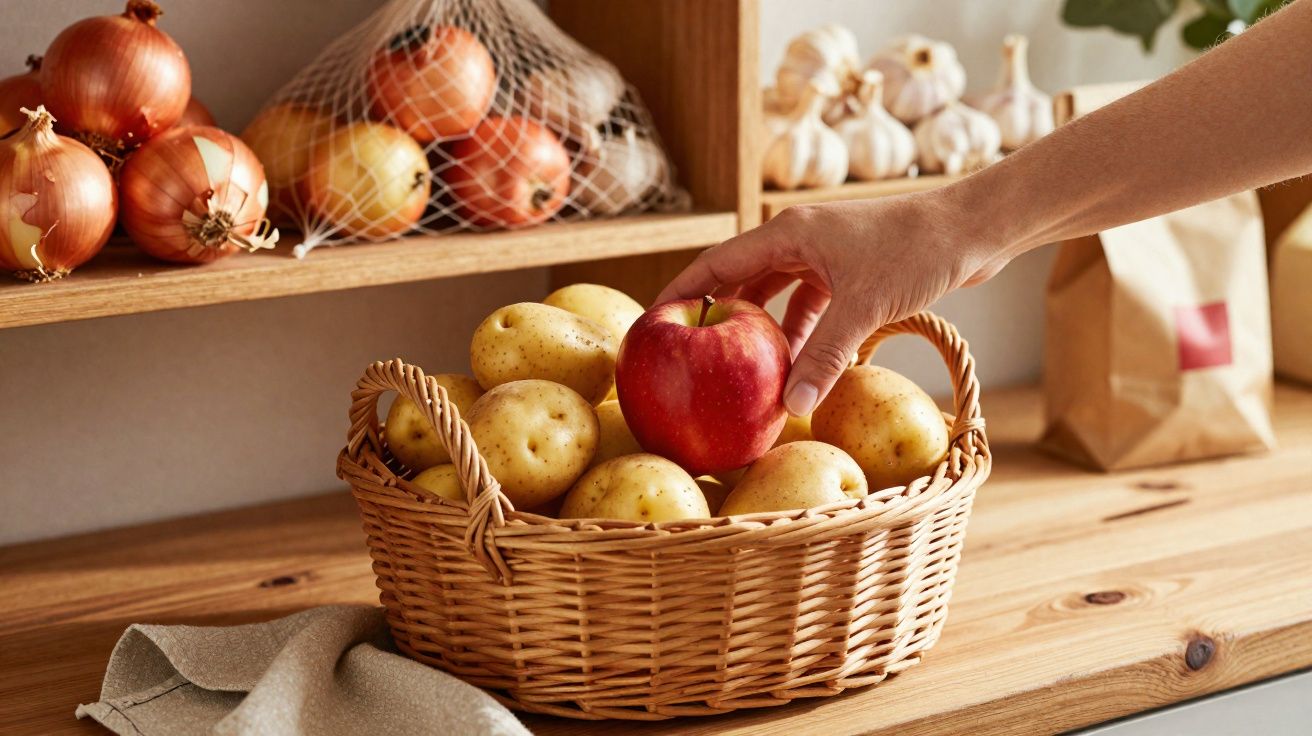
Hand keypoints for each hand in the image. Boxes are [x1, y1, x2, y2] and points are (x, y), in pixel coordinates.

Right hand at [656, 192, 1003, 415]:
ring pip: (779, 296)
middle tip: (694, 357)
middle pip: (743, 280)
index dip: (683, 293)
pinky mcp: (852, 272)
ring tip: (743, 371)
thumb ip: (824, 356)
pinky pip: (812, 305)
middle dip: (721, 319)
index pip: (717, 264)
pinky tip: (800, 366)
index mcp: (788, 232)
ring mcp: (826, 255)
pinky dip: (803, 333)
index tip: (653, 322)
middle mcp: (800, 239)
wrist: (975, 228)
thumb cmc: (918, 251)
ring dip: (765, 332)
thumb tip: (788, 406)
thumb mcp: (863, 306)